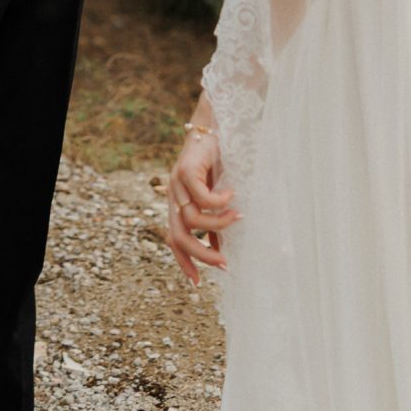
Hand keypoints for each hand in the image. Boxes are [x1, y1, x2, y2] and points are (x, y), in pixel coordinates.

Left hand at [165, 123, 238, 287]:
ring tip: (238, 216)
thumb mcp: (216, 197)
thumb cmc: (216, 163)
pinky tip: (232, 195)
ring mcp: (176, 184)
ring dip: (218, 224)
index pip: (174, 240)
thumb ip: (214, 222)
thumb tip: (219, 249)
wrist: (211, 127)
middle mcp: (172, 197)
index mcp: (178, 206)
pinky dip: (218, 201)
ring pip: (192, 219)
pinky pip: (201, 196)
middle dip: (201, 254)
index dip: (184, 262)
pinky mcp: (185, 169)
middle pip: (180, 236)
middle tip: (225, 262)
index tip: (197, 284)